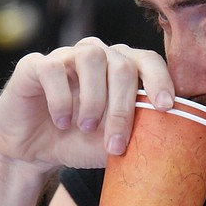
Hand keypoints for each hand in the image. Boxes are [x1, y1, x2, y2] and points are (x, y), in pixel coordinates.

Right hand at [0, 37, 175, 171]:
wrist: (34, 149)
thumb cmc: (79, 142)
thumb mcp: (113, 143)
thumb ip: (138, 135)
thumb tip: (171, 141)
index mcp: (121, 69)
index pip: (148, 61)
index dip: (160, 80)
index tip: (165, 107)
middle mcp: (97, 56)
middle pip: (122, 65)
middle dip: (122, 108)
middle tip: (115, 144)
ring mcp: (66, 56)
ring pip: (91, 57)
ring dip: (93, 99)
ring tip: (85, 128)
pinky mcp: (35, 65)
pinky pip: (53, 68)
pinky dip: (61, 99)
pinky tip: (62, 121)